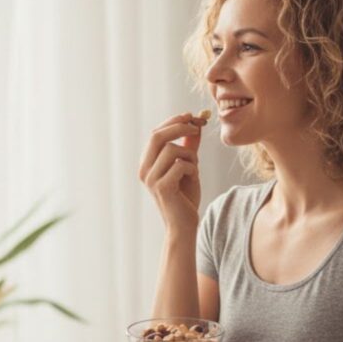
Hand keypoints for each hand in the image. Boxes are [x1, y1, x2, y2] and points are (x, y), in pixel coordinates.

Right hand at [138, 112, 205, 232]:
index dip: (173, 121)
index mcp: (147, 164)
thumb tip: (195, 124)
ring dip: (190, 155)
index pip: (156, 134)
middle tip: (197, 126)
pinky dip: (192, 169)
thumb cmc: (185, 198)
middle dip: (179, 126)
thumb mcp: (188, 167)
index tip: (191, 116)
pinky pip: (180, 165)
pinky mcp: (162, 187)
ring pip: (172, 150)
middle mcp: (144, 170)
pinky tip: (192, 179)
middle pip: (158, 136)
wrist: (184, 225)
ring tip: (194, 168)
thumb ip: (189, 147)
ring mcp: (151, 179)